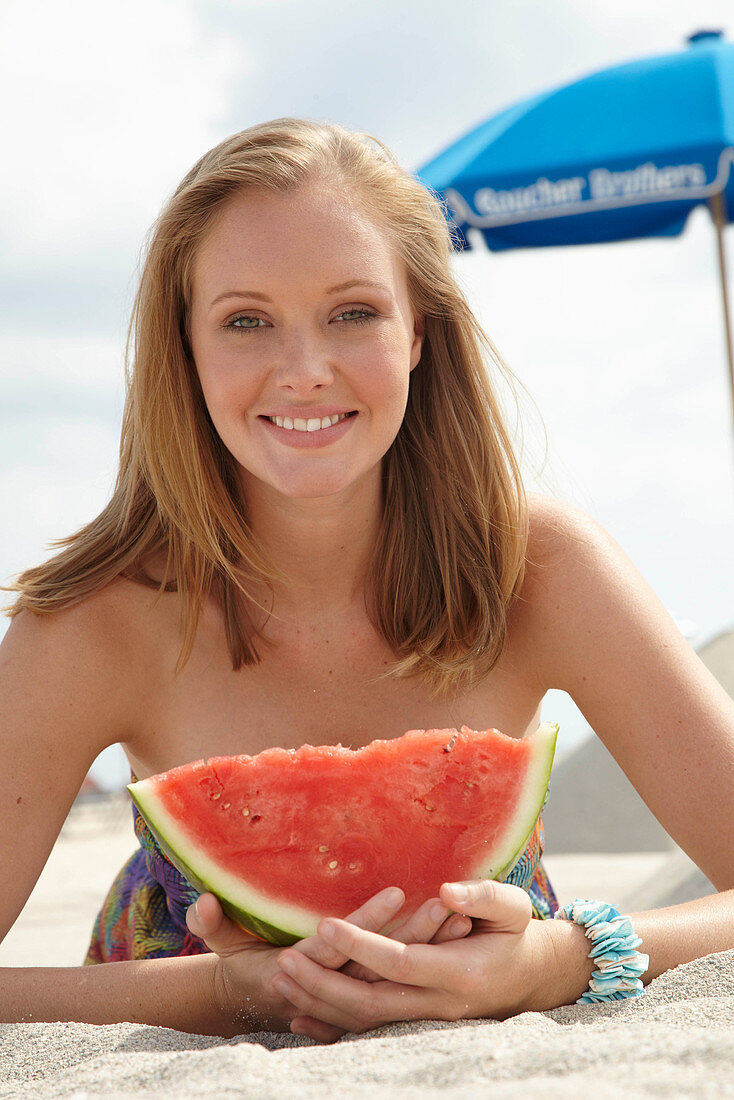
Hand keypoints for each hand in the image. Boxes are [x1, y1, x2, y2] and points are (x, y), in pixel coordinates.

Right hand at [186, 886, 471, 1039]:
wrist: (261, 1006)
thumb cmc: (244, 968)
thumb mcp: (226, 947)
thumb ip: (213, 925)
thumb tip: (201, 900)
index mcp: (300, 973)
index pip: (339, 949)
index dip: (367, 922)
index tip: (397, 892)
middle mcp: (333, 989)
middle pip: (380, 965)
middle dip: (415, 937)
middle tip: (447, 904)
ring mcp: (354, 996)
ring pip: (401, 975)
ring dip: (430, 948)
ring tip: (462, 915)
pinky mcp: (370, 997)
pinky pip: (407, 981)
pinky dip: (432, 960)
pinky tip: (459, 933)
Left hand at [270, 880, 552, 1039]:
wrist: (527, 978)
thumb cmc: (515, 933)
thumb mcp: (512, 908)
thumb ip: (482, 897)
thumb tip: (448, 890)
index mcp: (459, 972)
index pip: (400, 963)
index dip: (362, 946)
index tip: (326, 925)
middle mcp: (439, 1005)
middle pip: (372, 1003)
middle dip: (324, 983)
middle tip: (284, 960)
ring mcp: (424, 1020)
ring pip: (364, 1021)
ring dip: (319, 1003)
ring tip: (281, 978)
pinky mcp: (413, 1025)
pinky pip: (366, 1033)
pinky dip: (330, 1028)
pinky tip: (299, 1017)